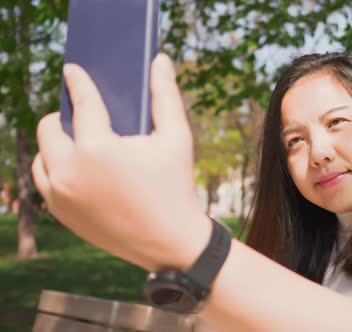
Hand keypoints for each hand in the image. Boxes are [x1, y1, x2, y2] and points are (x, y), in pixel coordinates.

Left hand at [31, 54, 210, 271]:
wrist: (170, 243)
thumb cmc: (176, 187)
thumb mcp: (178, 138)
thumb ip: (166, 95)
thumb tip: (159, 59)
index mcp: (98, 148)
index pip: (81, 102)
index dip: (77, 81)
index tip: (72, 69)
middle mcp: (69, 171)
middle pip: (49, 127)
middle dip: (64, 114)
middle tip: (82, 114)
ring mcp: (60, 195)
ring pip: (42, 154)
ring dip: (57, 143)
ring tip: (79, 140)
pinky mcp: (60, 213)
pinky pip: (45, 179)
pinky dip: (55, 168)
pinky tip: (76, 165)